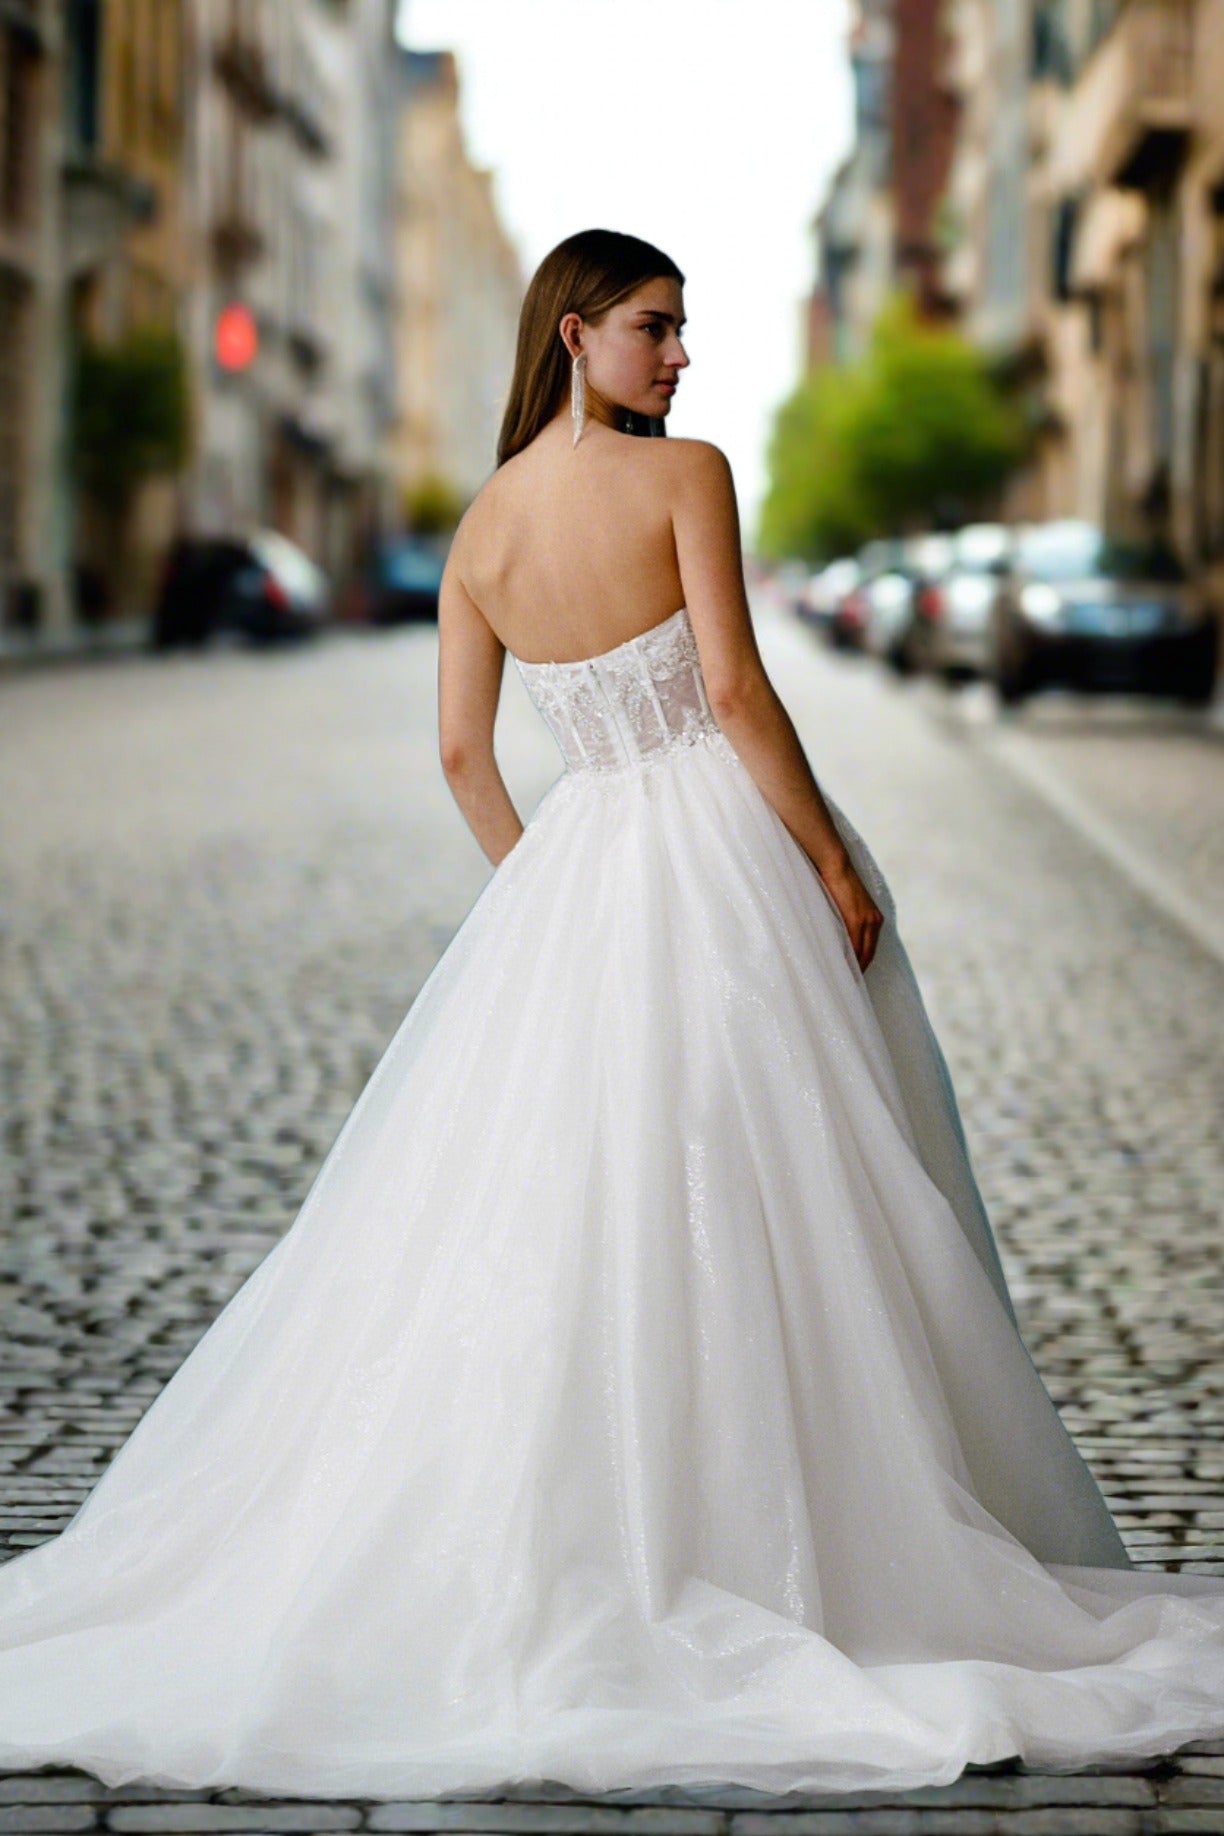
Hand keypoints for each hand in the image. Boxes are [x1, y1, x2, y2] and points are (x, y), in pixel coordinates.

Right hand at [817, 855, 884, 972]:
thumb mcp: (844, 904)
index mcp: (874, 917)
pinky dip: (850, 959)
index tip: (853, 976)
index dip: (862, 963)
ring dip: (855, 968)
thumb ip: (845, 920)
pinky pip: (855, 946)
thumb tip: (835, 937)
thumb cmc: (834, 882)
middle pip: (869, 954)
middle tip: (849, 986)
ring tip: (844, 983)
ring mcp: (867, 920)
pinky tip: (841, 969)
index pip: (870, 948)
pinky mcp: (857, 919)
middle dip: (860, 971)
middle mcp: (875, 920)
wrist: (835, 864)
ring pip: (863, 953)